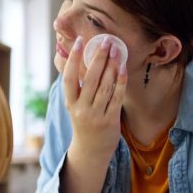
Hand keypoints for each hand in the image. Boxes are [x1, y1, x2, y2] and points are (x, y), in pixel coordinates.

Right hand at [63, 35, 127, 159]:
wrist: (91, 150)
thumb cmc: (84, 122)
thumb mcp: (75, 106)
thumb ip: (77, 86)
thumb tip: (76, 58)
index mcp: (70, 103)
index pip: (69, 78)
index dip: (72, 59)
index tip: (78, 41)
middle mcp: (81, 109)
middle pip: (90, 79)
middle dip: (98, 58)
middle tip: (106, 41)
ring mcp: (96, 115)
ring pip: (105, 86)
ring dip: (112, 66)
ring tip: (116, 50)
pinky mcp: (110, 120)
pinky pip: (116, 97)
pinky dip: (120, 81)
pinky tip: (123, 68)